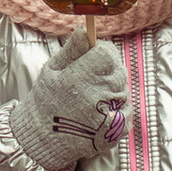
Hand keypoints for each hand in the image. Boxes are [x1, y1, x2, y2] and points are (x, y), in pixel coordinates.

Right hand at [8, 27, 125, 169]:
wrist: (44, 140)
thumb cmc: (47, 101)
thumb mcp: (52, 70)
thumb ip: (72, 49)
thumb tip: (86, 30)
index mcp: (80, 78)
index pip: (108, 54)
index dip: (102, 51)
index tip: (93, 55)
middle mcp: (98, 96)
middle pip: (118, 70)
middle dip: (107, 70)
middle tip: (89, 79)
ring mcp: (110, 115)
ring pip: (123, 89)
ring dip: (112, 89)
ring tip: (90, 99)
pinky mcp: (118, 130)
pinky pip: (127, 109)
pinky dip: (116, 108)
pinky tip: (98, 113)